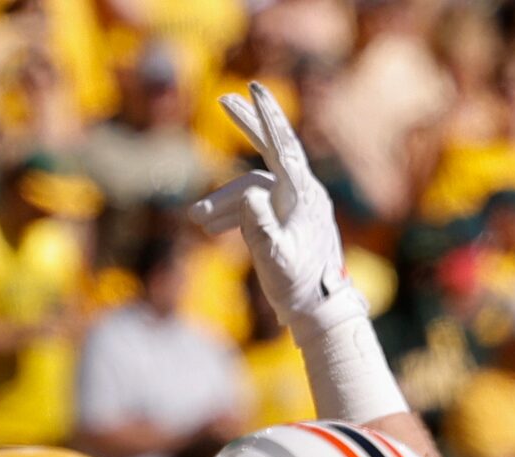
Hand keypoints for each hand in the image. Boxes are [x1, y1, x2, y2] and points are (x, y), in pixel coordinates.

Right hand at [188, 82, 360, 335]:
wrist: (318, 308)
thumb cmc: (297, 284)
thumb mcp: (275, 258)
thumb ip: (261, 224)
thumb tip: (250, 194)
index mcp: (301, 195)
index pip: (283, 147)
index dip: (267, 117)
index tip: (254, 90)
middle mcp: (301, 191)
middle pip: (271, 149)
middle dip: (248, 125)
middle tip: (225, 100)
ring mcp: (294, 203)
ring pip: (251, 187)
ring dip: (222, 201)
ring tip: (196, 221)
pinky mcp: (286, 217)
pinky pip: (254, 204)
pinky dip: (231, 212)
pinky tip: (211, 227)